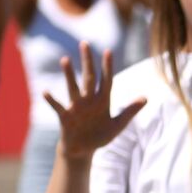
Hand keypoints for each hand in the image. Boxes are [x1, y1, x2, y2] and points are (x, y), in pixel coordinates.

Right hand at [46, 42, 145, 159]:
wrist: (83, 150)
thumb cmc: (100, 136)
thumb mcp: (118, 125)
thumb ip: (130, 111)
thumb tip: (146, 98)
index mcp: (102, 100)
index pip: (106, 80)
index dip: (107, 67)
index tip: (108, 51)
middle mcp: (89, 100)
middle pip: (89, 77)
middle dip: (87, 61)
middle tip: (84, 43)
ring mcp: (76, 107)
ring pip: (73, 87)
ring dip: (69, 75)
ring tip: (65, 59)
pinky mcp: (65, 117)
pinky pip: (58, 107)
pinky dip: (52, 100)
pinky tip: (45, 91)